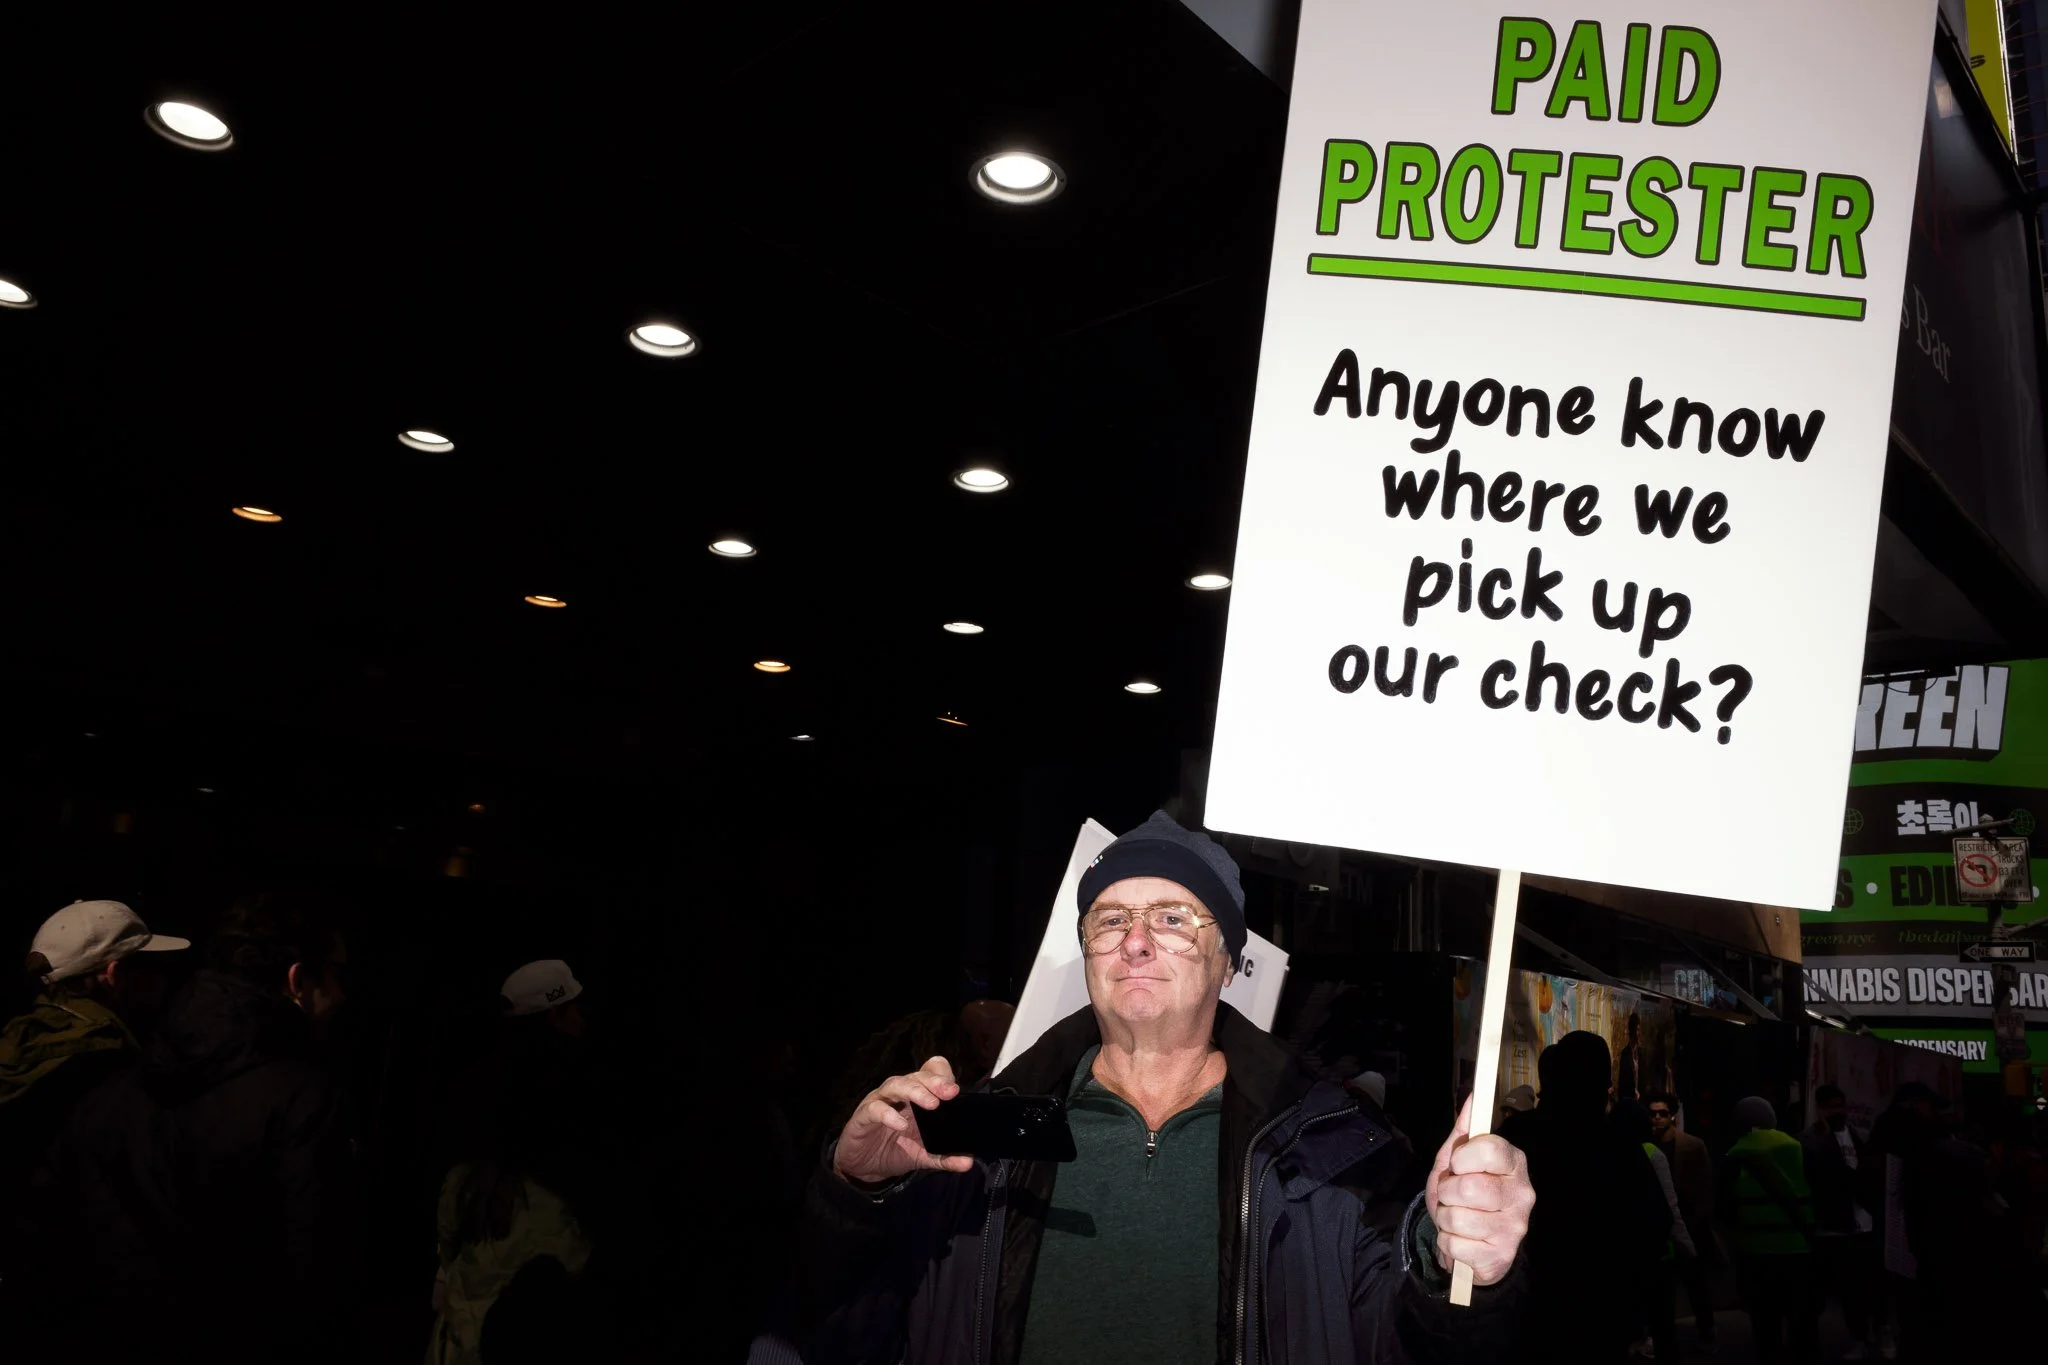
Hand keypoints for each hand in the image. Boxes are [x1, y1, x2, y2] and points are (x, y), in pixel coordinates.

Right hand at [831, 1055, 975, 1185]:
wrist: (864, 1168)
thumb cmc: (895, 1150)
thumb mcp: (924, 1155)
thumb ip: (945, 1157)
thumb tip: (968, 1162)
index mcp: (917, 1098)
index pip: (930, 1072)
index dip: (943, 1077)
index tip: (956, 1092)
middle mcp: (899, 1094)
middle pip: (917, 1076)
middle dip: (935, 1082)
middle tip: (950, 1093)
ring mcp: (880, 1101)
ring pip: (896, 1085)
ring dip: (915, 1092)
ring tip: (932, 1104)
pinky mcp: (863, 1116)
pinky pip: (875, 1109)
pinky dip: (888, 1114)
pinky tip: (900, 1124)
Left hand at [1425, 1096, 1534, 1286]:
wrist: (1474, 1247)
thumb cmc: (1464, 1196)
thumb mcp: (1458, 1162)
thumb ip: (1464, 1131)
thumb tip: (1472, 1096)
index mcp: (1514, 1163)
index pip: (1490, 1149)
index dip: (1463, 1157)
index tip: (1458, 1165)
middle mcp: (1522, 1194)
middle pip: (1470, 1187)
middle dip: (1447, 1192)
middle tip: (1452, 1196)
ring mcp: (1516, 1227)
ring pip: (1457, 1217)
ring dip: (1444, 1219)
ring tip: (1455, 1218)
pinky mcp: (1503, 1255)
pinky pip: (1454, 1244)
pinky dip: (1447, 1242)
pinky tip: (1461, 1240)